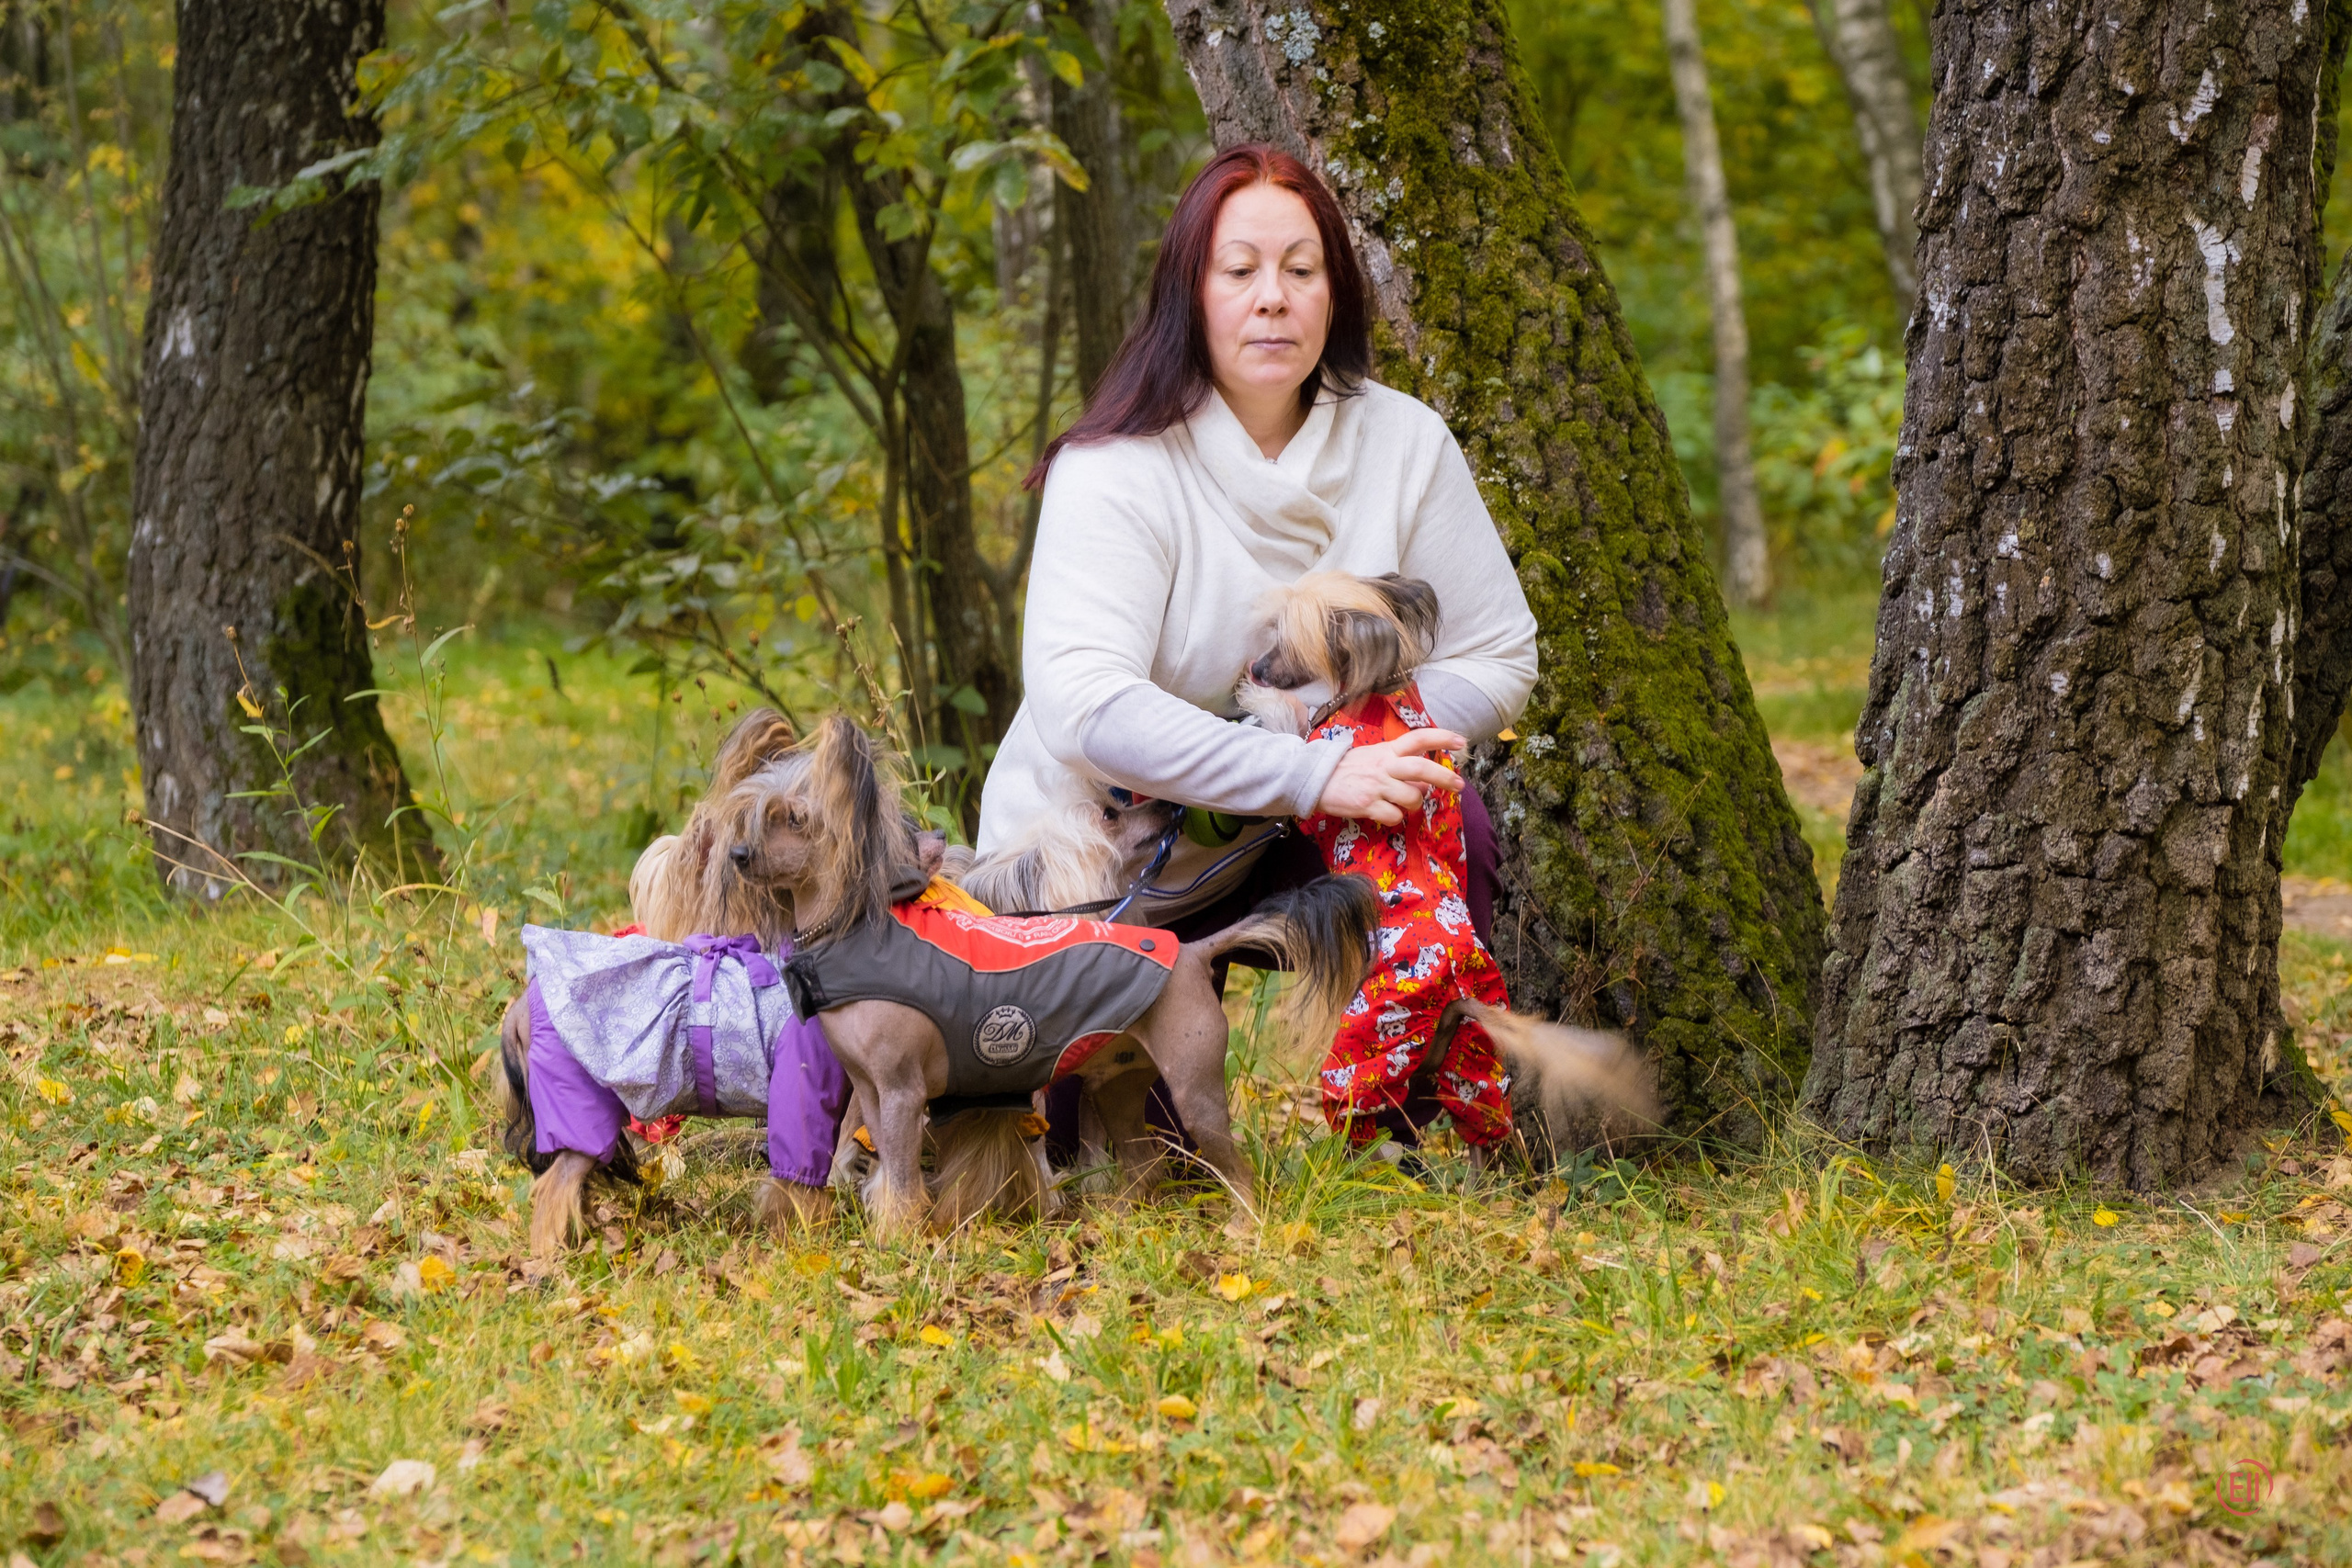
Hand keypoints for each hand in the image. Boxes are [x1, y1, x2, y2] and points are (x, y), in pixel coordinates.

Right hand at [1314, 729, 1465, 824]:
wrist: (1314, 780)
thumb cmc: (1348, 770)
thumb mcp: (1375, 759)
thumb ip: (1400, 768)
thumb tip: (1424, 783)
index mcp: (1387, 750)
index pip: (1418, 738)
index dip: (1441, 738)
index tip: (1461, 742)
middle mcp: (1384, 765)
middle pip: (1421, 768)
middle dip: (1445, 777)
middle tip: (1459, 785)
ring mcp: (1376, 785)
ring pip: (1412, 797)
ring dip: (1415, 804)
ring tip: (1404, 804)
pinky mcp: (1366, 804)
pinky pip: (1394, 816)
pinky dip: (1395, 818)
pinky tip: (1385, 813)